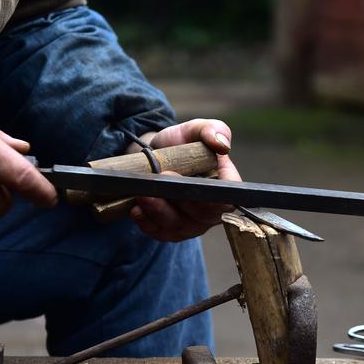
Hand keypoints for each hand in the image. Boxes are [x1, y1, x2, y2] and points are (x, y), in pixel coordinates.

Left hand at [129, 118, 239, 241]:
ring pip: (179, 226)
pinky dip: (148, 224)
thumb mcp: (196, 129)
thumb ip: (212, 130)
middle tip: (159, 181)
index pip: (227, 199)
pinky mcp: (173, 232)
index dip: (211, 195)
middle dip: (179, 201)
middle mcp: (213, 210)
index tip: (188, 179)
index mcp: (226, 186)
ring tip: (142, 196)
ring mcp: (193, 224)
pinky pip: (162, 234)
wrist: (157, 155)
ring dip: (159, 212)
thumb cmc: (183, 143)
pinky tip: (136, 210)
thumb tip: (222, 144)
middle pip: (201, 215)